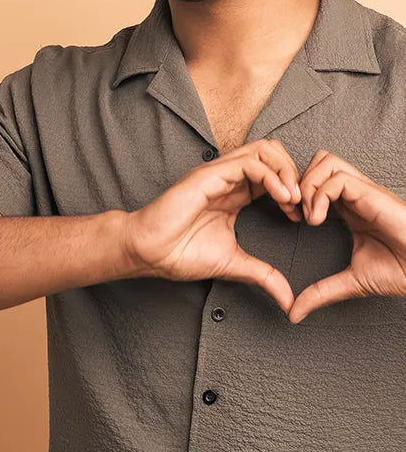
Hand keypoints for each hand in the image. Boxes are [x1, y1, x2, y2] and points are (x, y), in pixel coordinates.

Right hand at [122, 138, 302, 313]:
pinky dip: (272, 176)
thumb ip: (264, 275)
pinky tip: (281, 197)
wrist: (150, 253)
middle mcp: (228, 179)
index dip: (294, 191)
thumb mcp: (235, 265)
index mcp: (234, 194)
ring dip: (287, 171)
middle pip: (273, 153)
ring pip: (265, 150)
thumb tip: (288, 300)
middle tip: (303, 204)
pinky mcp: (210, 176)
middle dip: (295, 174)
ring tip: (294, 198)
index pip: (274, 174)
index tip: (301, 218)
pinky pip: (250, 163)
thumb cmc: (180, 254)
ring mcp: (218, 175)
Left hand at [287, 149, 405, 323]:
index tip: (290, 220)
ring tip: (306, 217)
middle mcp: (355, 195)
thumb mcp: (350, 283)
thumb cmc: (401, 272)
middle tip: (292, 213)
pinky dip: (318, 195)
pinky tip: (317, 220)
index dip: (297, 195)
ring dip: (306, 187)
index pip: (316, 181)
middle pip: (318, 161)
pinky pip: (337, 178)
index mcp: (350, 209)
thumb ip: (320, 292)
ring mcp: (364, 192)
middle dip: (296, 183)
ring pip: (325, 161)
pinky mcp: (373, 195)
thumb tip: (293, 313)